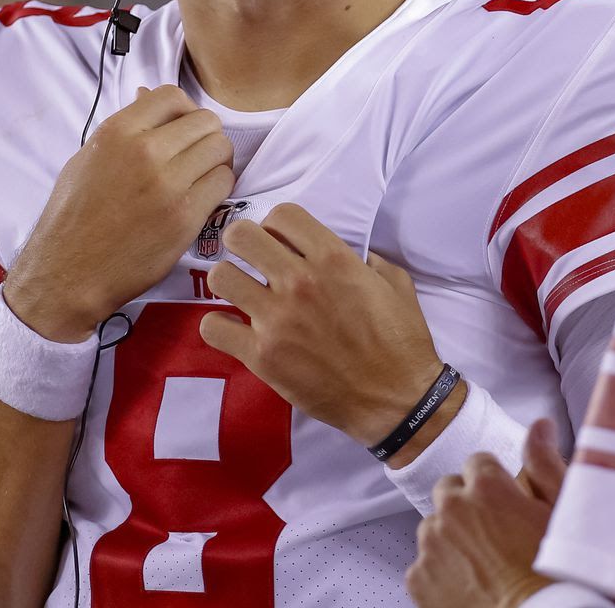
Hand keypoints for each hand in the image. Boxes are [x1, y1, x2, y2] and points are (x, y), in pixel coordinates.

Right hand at [3, 85, 233, 340]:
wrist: (68, 273)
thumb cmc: (73, 216)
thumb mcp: (87, 159)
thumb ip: (124, 128)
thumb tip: (148, 95)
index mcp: (117, 132)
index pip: (172, 95)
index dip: (182, 110)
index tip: (180, 129)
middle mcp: (145, 152)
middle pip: (206, 121)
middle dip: (205, 136)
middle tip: (195, 155)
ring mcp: (168, 185)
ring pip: (221, 149)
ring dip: (216, 161)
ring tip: (200, 176)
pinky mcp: (186, 217)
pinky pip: (224, 183)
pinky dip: (218, 187)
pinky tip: (201, 197)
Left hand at [198, 203, 451, 453]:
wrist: (395, 399)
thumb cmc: (401, 341)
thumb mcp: (395, 284)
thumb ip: (367, 260)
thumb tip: (349, 255)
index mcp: (333, 259)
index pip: (282, 214)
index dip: (277, 225)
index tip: (280, 242)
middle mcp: (300, 281)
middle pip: (240, 235)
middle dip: (241, 243)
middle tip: (250, 260)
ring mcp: (276, 319)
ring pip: (219, 276)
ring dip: (227, 281)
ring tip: (240, 294)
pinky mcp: (262, 355)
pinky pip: (213, 327)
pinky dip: (218, 326)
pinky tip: (234, 330)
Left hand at [405, 425, 564, 607]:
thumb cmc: (557, 572)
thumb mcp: (562, 510)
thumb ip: (544, 462)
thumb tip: (539, 425)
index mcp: (486, 487)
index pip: (478, 462)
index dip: (495, 482)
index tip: (507, 503)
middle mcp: (452, 510)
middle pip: (449, 490)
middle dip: (467, 505)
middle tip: (495, 533)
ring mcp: (431, 545)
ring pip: (434, 527)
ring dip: (452, 537)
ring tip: (483, 562)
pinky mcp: (418, 579)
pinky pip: (423, 564)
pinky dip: (440, 572)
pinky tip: (469, 584)